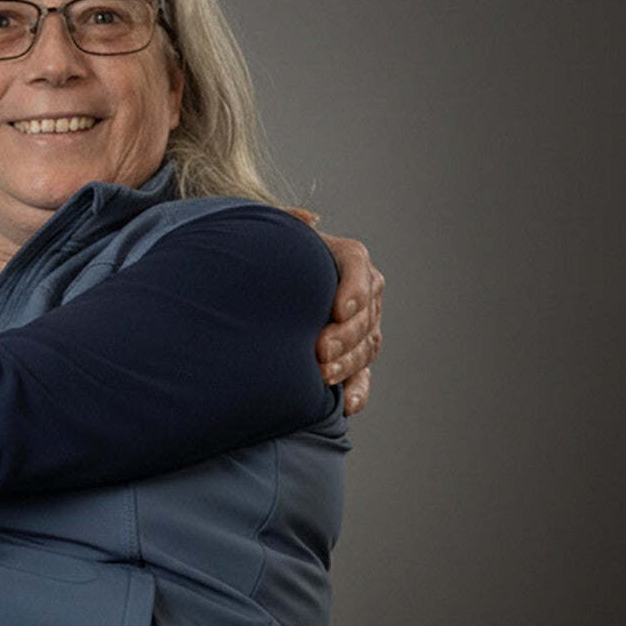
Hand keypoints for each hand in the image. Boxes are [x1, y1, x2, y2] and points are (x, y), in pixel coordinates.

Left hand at [284, 214, 383, 414]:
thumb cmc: (264, 259)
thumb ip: (283, 224)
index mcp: (343, 257)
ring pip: (366, 344)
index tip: (339, 308)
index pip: (358, 267)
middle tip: (319, 351)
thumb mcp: (268, 236)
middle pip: (365, 312)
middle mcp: (359, 291)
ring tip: (324, 376)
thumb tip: (308, 220)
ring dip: (348, 363)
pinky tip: (346, 406)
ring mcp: (358, 325)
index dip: (355, 288)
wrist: (259, 290)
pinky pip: (362, 376)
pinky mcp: (350, 357)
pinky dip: (356, 391)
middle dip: (345, 334)